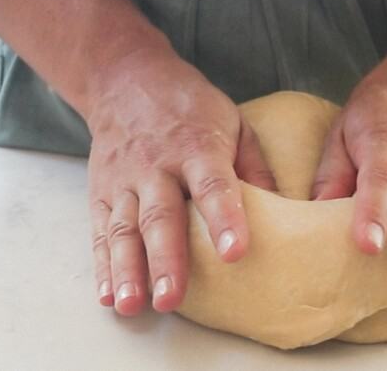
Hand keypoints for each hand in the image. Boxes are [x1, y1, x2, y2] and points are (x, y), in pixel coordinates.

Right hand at [84, 49, 275, 315]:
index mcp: (196, 147)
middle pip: (160, 216)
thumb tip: (285, 213)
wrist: (125, 80)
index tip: (236, 253)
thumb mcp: (233, 122)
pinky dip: (103, 266)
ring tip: (133, 306)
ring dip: (128, 270)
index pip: (212, 185)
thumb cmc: (190, 107)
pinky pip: (100, 233)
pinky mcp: (101, 193)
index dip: (224, 219)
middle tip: (172, 298)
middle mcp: (156, 166)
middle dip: (166, 260)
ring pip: (124, 229)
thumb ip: (255, 167)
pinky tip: (109, 295)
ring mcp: (124, 181)